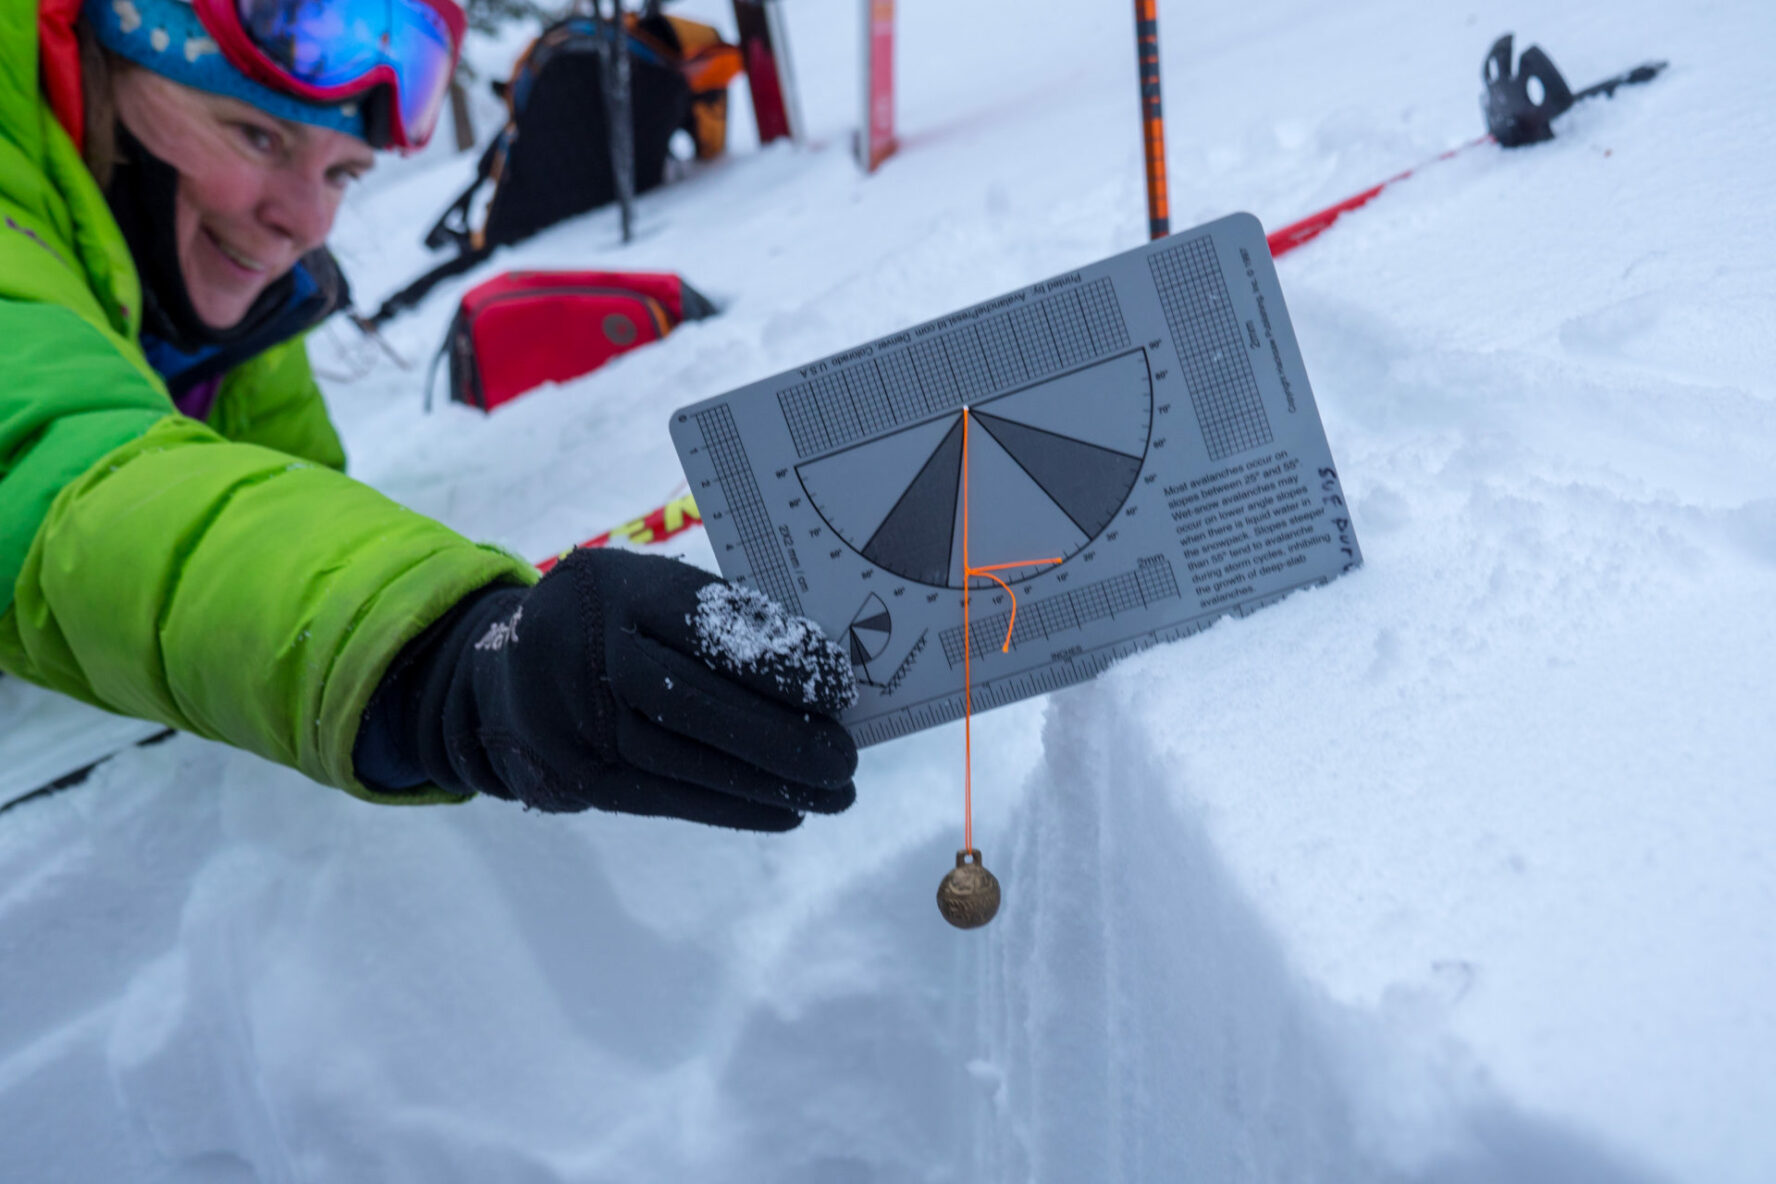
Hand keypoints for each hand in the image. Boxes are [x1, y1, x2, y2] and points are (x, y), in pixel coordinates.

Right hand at [354, 548, 858, 830]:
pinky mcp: (574, 775)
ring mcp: (572, 718)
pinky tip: (785, 811)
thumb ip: (718, 618)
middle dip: (779, 735)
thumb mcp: (649, 591)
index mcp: (617, 587)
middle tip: (845, 756)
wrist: (502, 672)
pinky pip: (662, 797)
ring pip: (680, 759)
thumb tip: (818, 672)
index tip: (839, 685)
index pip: (705, 622)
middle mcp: (586, 650)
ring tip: (832, 793)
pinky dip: (731, 807)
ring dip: (767, 783)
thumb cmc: (613, 623)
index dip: (777, 658)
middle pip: (690, 699)